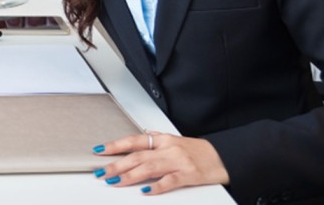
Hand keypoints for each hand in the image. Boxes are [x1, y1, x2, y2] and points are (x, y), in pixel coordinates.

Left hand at [92, 131, 229, 195]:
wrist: (224, 157)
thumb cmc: (198, 151)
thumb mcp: (175, 140)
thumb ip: (158, 138)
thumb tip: (143, 133)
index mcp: (163, 140)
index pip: (133, 141)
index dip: (115, 145)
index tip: (99, 150)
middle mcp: (168, 149)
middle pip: (137, 156)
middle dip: (116, 164)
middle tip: (101, 172)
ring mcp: (178, 162)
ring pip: (149, 168)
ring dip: (129, 175)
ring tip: (115, 181)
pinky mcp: (189, 175)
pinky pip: (169, 181)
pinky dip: (156, 186)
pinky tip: (144, 190)